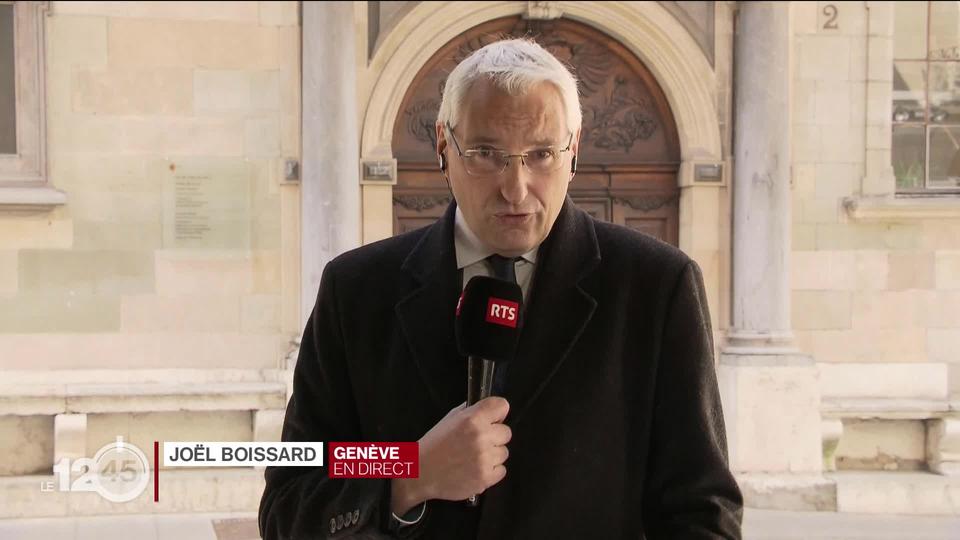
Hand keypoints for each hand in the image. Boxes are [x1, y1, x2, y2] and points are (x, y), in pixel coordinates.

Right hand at [391, 397, 510, 513]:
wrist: (421, 472)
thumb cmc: (435, 443)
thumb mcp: (450, 418)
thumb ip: (471, 412)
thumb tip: (490, 410)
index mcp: (473, 419)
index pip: (502, 406)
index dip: (497, 413)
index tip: (491, 420)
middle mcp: (482, 437)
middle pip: (506, 432)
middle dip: (494, 436)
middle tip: (477, 442)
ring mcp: (485, 459)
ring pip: (504, 452)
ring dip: (492, 455)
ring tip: (473, 457)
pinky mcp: (486, 478)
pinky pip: (501, 470)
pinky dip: (491, 471)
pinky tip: (475, 469)